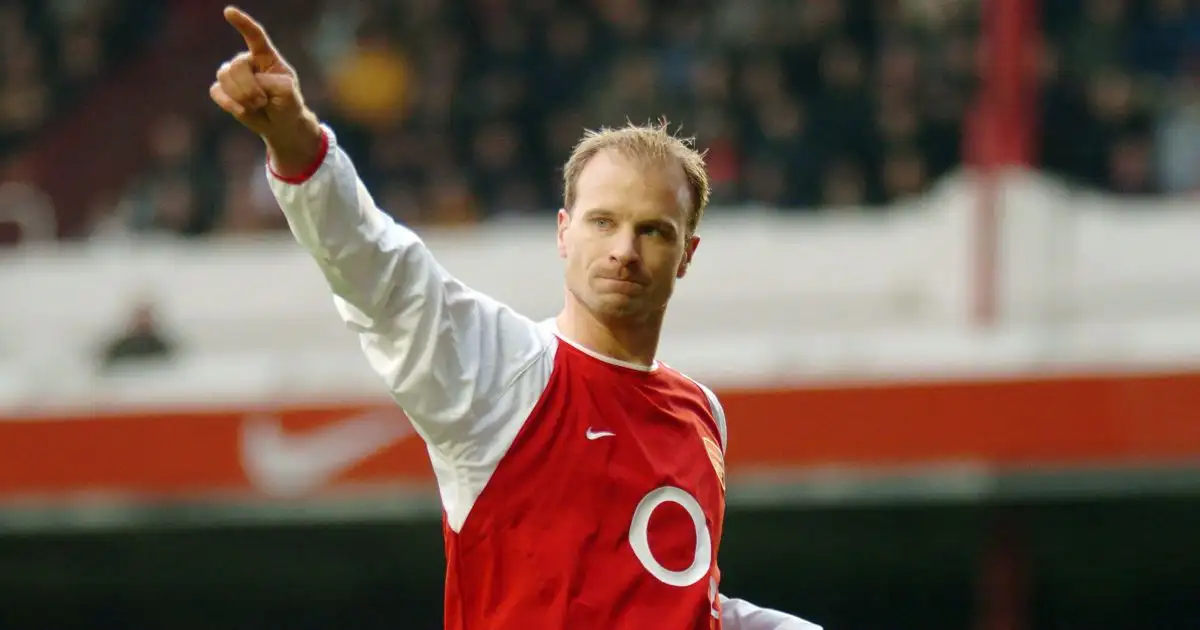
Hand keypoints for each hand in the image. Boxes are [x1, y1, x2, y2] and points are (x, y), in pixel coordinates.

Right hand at [210, 6, 320, 171]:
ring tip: (257, 105)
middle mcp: (248, 62)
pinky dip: (229, 103)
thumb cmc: (288, 104)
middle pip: (237, 64)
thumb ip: (270, 83)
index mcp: (266, 56)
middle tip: (263, 100)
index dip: (242, 23)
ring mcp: (234, 75)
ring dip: (241, 96)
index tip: (228, 12)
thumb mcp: (287, 92)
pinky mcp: (224, 91)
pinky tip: (242, 111)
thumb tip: (250, 84)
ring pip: (224, 76)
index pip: (254, 36)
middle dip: (249, 86)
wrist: (281, 124)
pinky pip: (216, 91)